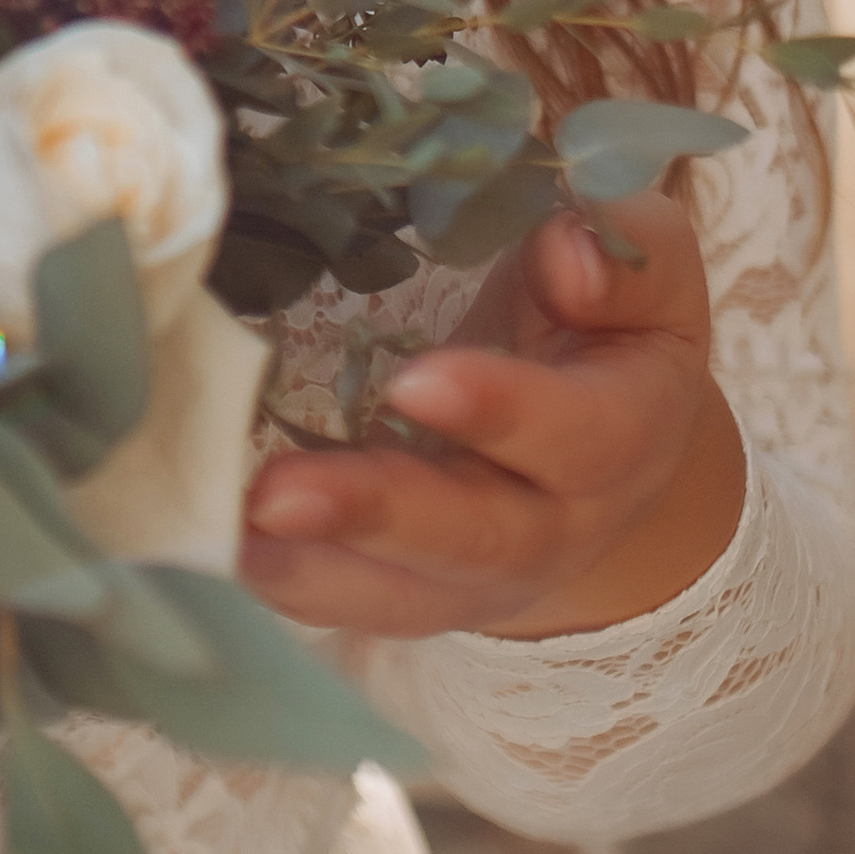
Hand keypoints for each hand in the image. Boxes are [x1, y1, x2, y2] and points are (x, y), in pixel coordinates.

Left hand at [237, 192, 747, 641]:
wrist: (611, 438)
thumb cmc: (609, 324)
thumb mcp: (650, 273)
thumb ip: (625, 252)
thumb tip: (568, 255)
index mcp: (624, 433)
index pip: (577, 436)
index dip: (502, 411)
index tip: (418, 379)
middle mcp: (556, 525)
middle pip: (474, 539)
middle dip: (376, 515)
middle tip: (277, 494)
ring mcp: (478, 575)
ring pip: (400, 593)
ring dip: (309, 572)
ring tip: (225, 539)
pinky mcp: (411, 592)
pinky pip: (345, 601)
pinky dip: (276, 583)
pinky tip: (205, 550)